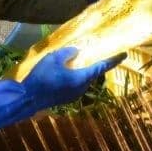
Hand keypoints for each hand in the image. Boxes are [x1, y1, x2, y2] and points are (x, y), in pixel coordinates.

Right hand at [0, 47, 124, 137]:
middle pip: (92, 74)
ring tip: (77, 61)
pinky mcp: (65, 98)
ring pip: (83, 80)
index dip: (113, 60)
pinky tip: (66, 72)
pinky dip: (75, 77)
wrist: (27, 98)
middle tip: (96, 54)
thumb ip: (68, 54)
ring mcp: (74, 95)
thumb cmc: (42, 76)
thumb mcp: (54, 58)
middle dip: (95, 65)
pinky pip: (75, 85)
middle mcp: (81, 88)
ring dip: (82, 71)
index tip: (124, 54)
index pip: (101, 67)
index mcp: (82, 78)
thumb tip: (77, 52)